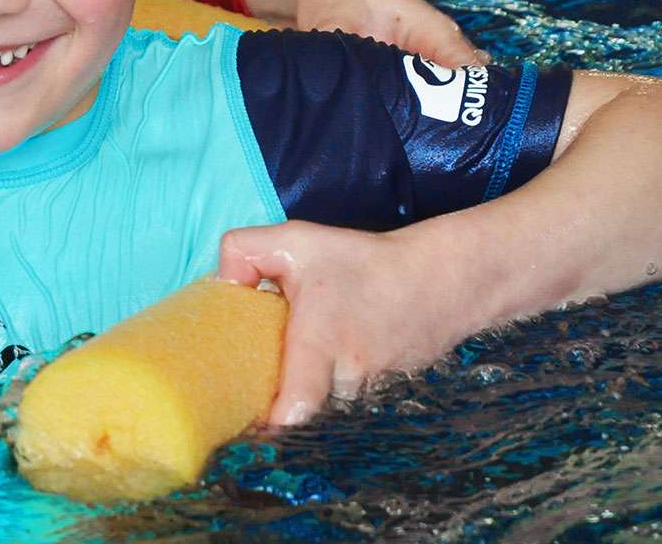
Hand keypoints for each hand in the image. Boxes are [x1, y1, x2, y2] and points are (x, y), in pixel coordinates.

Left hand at [215, 221, 480, 426]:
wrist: (440, 279)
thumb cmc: (362, 261)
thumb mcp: (296, 240)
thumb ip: (244, 251)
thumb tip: (221, 285)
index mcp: (320, 341)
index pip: (293, 408)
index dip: (268, 421)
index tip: (247, 413)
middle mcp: (346, 374)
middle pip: (304, 414)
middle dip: (281, 403)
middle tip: (259, 386)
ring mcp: (369, 389)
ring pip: (327, 409)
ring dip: (311, 395)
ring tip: (298, 369)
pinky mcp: (387, 394)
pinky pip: (350, 403)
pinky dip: (336, 390)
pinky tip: (334, 366)